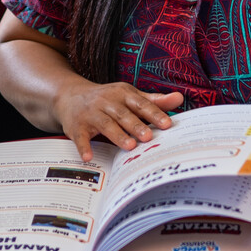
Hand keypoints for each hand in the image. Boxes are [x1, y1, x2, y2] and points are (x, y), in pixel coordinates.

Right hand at [51, 82, 183, 161]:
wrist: (70, 95)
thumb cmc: (107, 99)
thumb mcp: (129, 96)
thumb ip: (153, 100)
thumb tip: (179, 98)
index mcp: (123, 94)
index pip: (140, 104)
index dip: (153, 113)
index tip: (167, 123)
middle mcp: (107, 102)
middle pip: (123, 114)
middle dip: (136, 125)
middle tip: (149, 137)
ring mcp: (91, 113)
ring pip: (105, 124)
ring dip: (117, 135)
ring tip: (130, 146)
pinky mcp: (77, 126)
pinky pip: (80, 136)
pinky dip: (84, 146)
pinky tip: (89, 156)